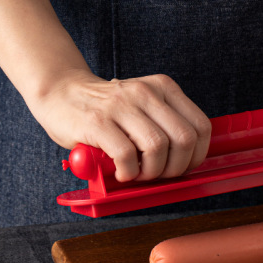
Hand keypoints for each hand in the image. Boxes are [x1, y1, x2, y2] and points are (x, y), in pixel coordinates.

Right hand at [30, 70, 211, 181]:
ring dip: (151, 172)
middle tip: (158, 174)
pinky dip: (128, 172)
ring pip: (158, 147)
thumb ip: (167, 124)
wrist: (61, 92)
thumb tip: (188, 163)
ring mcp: (121, 105)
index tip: (183, 167)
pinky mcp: (98, 121)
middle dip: (176, 167)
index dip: (197, 155)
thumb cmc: (108, 110)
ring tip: (138, 173)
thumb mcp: (145, 106)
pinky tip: (121, 171)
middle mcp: (146, 92)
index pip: (201, 126)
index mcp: (164, 88)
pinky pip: (126, 155)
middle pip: (184, 139)